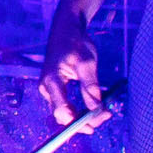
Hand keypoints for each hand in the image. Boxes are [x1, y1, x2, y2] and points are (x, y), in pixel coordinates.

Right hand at [38, 8, 101, 126]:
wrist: (66, 30)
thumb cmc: (75, 43)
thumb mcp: (86, 63)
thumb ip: (90, 87)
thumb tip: (97, 109)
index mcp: (52, 81)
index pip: (63, 112)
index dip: (81, 122)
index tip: (100, 118)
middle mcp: (46, 89)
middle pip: (63, 116)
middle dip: (83, 122)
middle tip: (106, 115)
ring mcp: (49, 90)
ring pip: (64, 113)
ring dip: (82, 117)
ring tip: (102, 112)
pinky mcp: (54, 89)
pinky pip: (65, 106)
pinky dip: (78, 111)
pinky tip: (92, 108)